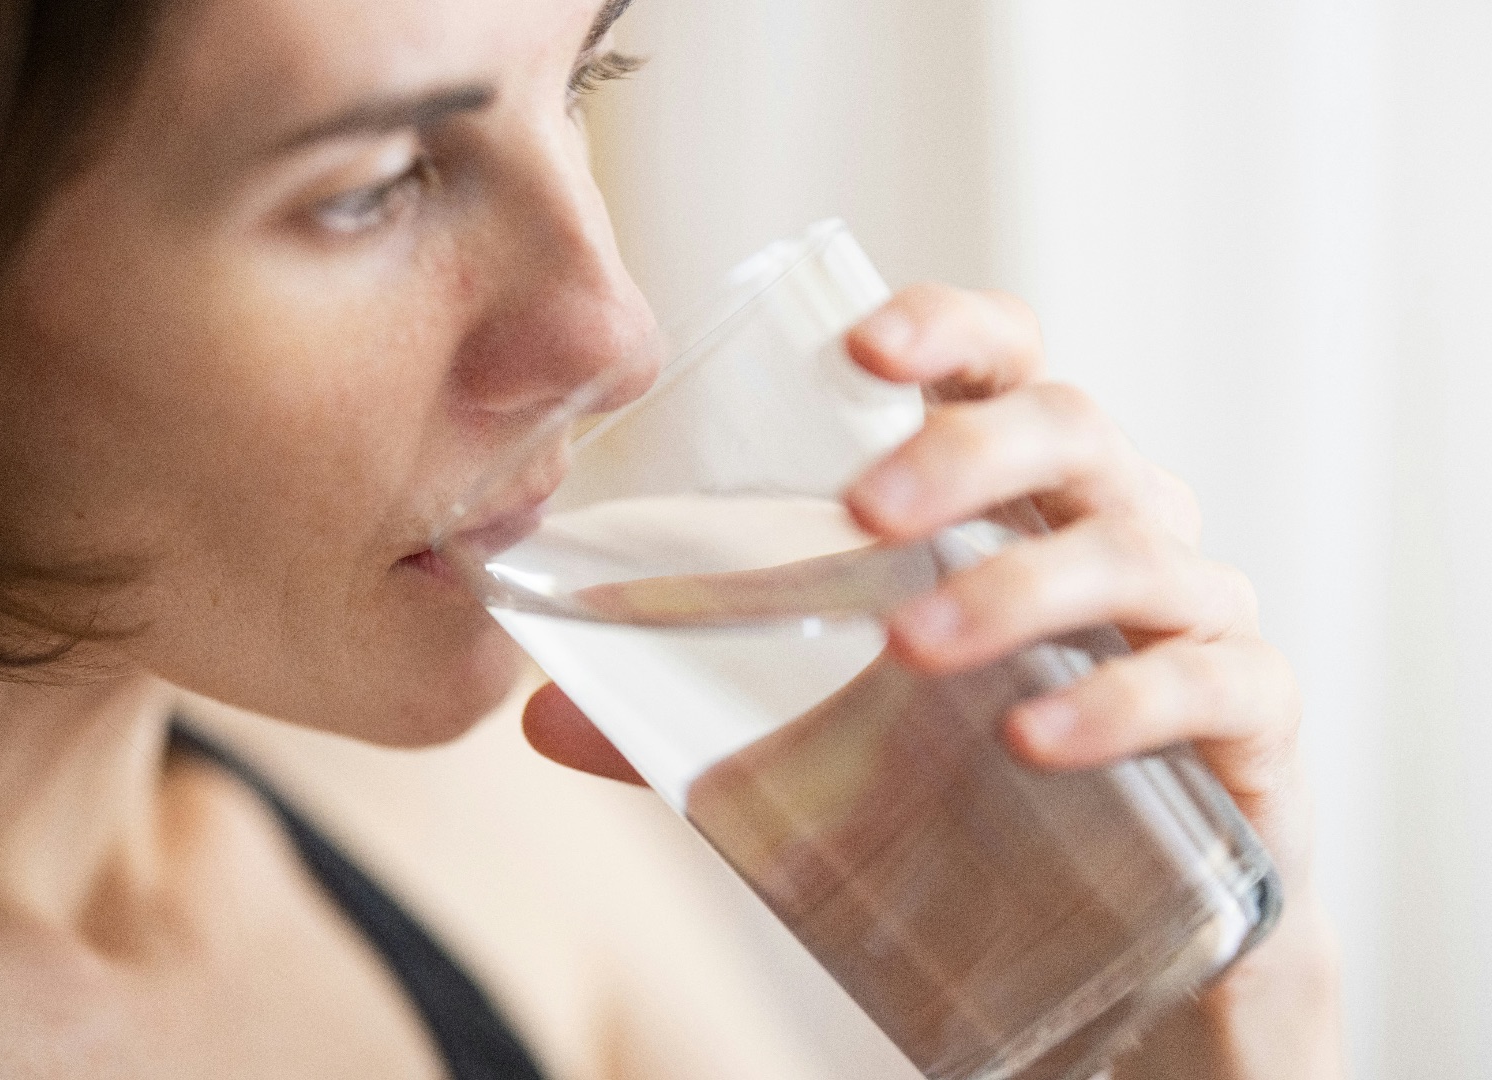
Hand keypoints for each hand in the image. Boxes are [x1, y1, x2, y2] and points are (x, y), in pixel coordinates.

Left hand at [524, 283, 1343, 1077]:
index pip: (1001, 365)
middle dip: (968, 452)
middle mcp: (1118, 530)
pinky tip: (1031, 736)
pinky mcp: (1252, 727)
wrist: (1129, 946)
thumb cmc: (975, 799)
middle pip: (1074, 429)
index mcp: (1018, 502)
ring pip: (1136, 551)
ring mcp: (1195, 619)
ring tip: (913, 644)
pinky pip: (1211, 684)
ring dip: (1022, 584)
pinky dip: (1120, 700)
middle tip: (864, 511)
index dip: (946, 328)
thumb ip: (698, 721)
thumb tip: (540, 714)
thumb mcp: (830, 748)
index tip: (861, 343)